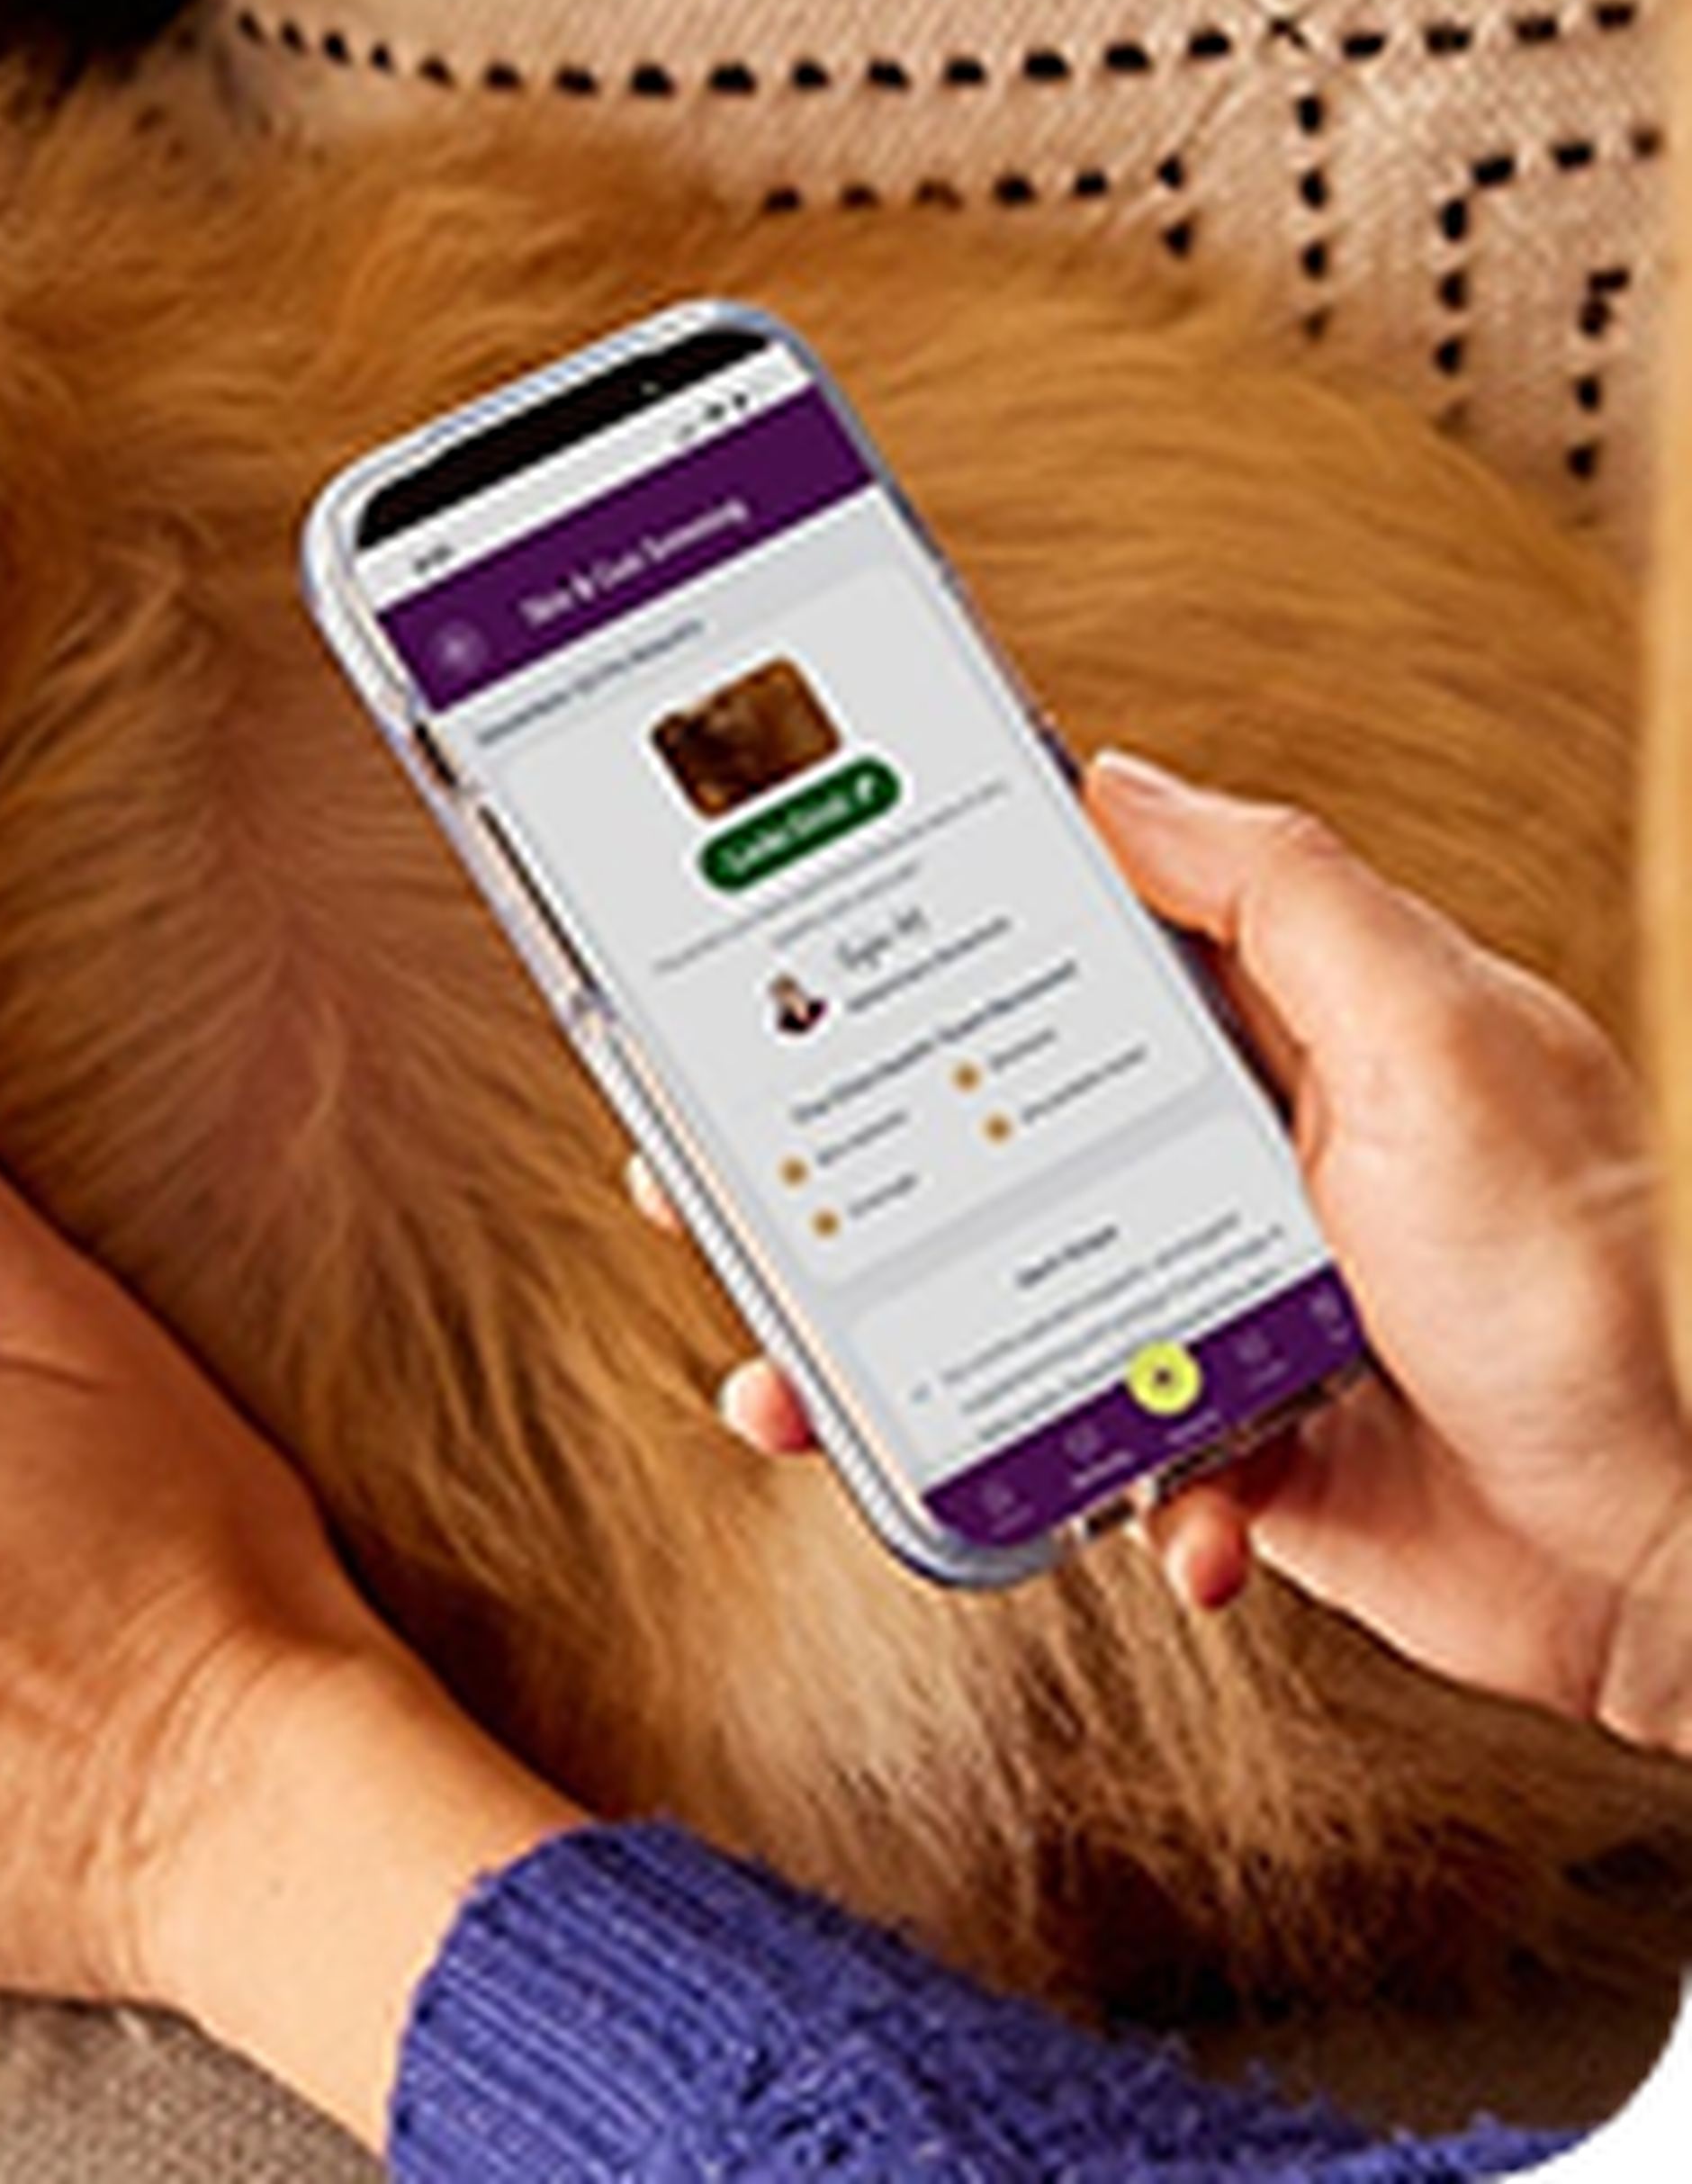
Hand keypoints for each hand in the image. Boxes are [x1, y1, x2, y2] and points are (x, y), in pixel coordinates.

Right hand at [714, 753, 1691, 1751]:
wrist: (1687, 1543)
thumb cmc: (1606, 1279)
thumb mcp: (1443, 1044)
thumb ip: (1285, 898)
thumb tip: (1121, 779)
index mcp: (1283, 1038)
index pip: (1070, 960)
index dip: (924, 958)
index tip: (794, 965)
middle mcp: (1242, 1164)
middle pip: (990, 1146)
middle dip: (849, 1182)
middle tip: (728, 1195)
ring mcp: (1227, 1310)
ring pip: (1003, 1313)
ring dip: (902, 1364)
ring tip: (807, 1393)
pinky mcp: (1235, 1450)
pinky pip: (1104, 1464)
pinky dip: (1099, 1501)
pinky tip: (1156, 1518)